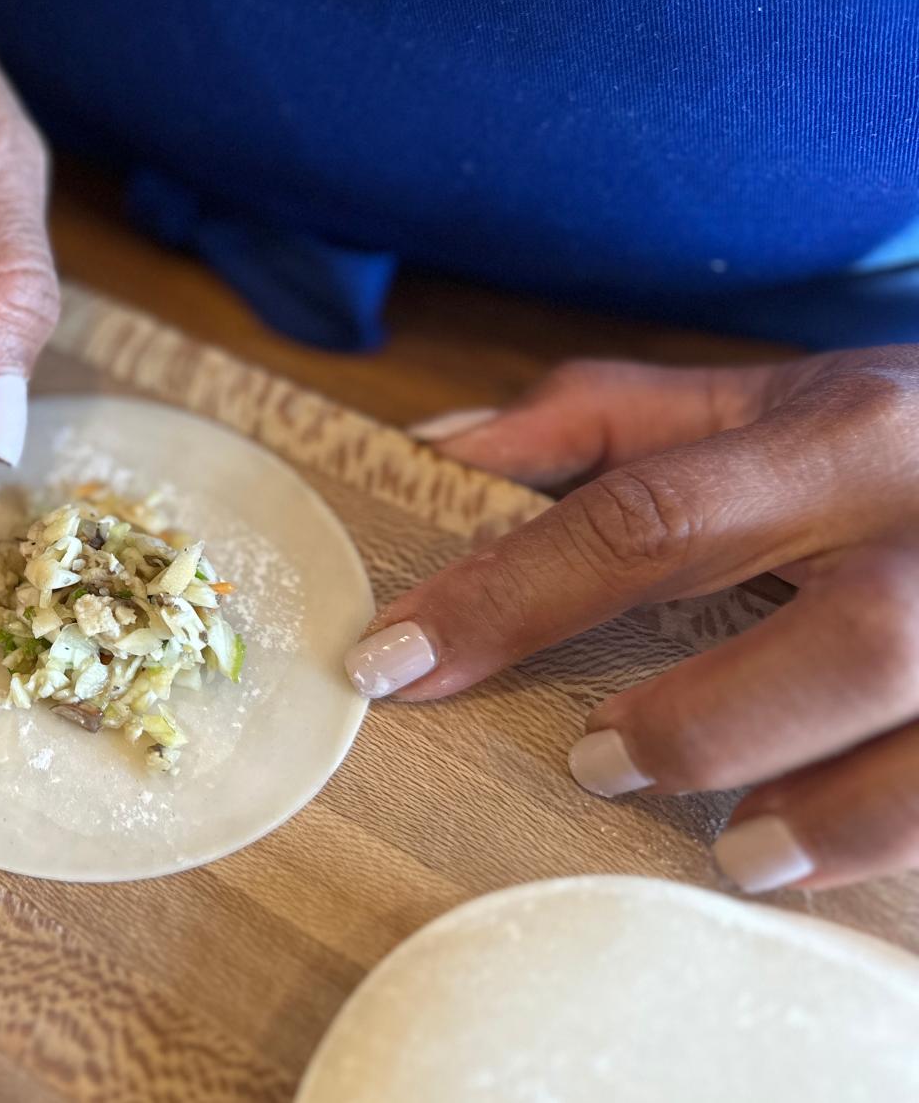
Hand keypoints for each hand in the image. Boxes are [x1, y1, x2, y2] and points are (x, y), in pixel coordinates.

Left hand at [348, 349, 918, 892]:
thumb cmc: (894, 435)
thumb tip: (436, 448)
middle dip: (705, 721)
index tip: (395, 662)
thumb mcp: (762, 396)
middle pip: (842, 639)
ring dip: (830, 811)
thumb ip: (601, 420)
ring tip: (730, 851)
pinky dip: (891, 835)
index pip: (650, 516)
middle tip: (592, 761)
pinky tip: (814, 866)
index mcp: (837, 437)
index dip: (510, 596)